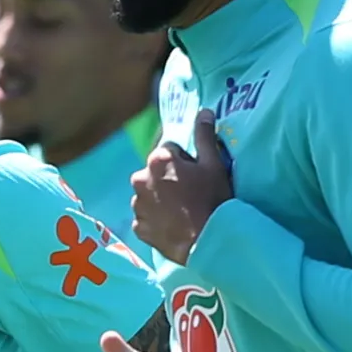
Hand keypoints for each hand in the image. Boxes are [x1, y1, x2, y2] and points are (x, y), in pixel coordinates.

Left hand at [133, 111, 232, 260]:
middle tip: (188, 195)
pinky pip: (146, 219)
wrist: (208, 241)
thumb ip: (205, 135)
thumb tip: (204, 110)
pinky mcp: (139, 228)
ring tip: (180, 213)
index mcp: (158, 160)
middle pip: (155, 173)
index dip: (185, 163)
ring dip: (160, 199)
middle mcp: (140, 178)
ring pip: (149, 195)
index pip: (170, 152)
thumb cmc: (213, 199)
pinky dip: (156, 220)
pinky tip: (172, 226)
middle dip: (167, 180)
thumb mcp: (214, 164)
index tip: (196, 176)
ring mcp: (138, 205)